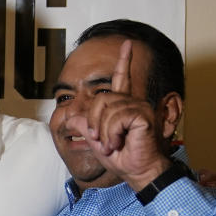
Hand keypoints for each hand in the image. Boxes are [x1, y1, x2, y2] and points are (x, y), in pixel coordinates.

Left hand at [65, 40, 174, 190]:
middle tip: (101, 141)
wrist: (136, 171)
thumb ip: (85, 124)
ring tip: (111, 144)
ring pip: (107, 110)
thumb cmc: (120, 157)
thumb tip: (72, 115)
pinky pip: (117, 117)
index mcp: (123, 106)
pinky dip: (112, 133)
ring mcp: (140, 107)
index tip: (127, 44)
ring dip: (103, 132)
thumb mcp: (95, 140)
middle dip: (94, 123)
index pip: (122, 79)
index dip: (124, 61)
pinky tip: (118, 142)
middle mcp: (133, 103)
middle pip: (101, 99)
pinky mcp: (143, 115)